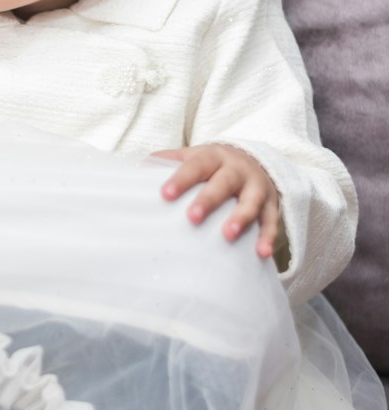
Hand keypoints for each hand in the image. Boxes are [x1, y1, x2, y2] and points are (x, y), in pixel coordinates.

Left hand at [154, 143, 280, 258]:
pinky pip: (271, 221)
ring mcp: (256, 187)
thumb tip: (137, 167)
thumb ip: (168, 160)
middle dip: (209, 200)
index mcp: (213, 157)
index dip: (181, 179)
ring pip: (250, 201)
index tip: (165, 194)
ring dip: (240, 218)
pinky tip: (262, 253)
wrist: (255, 160)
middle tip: (193, 217)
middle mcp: (237, 170)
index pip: (195, 166)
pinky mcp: (271, 204)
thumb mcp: (194, 156)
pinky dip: (268, 237)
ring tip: (228, 235)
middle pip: (223, 183)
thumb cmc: (213, 165)